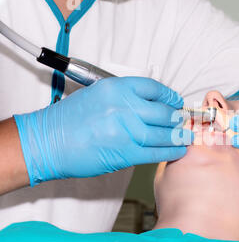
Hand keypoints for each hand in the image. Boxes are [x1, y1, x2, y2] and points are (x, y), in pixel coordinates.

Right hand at [14, 77, 192, 185]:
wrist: (48, 142)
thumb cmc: (69, 120)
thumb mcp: (97, 94)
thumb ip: (124, 97)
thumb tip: (149, 103)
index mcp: (116, 88)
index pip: (153, 88)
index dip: (169, 96)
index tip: (175, 101)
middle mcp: (124, 107)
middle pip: (163, 112)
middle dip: (177, 118)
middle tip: (183, 121)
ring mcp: (126, 131)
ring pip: (163, 133)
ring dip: (179, 136)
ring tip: (187, 137)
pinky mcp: (125, 153)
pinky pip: (156, 152)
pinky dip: (170, 152)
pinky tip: (179, 150)